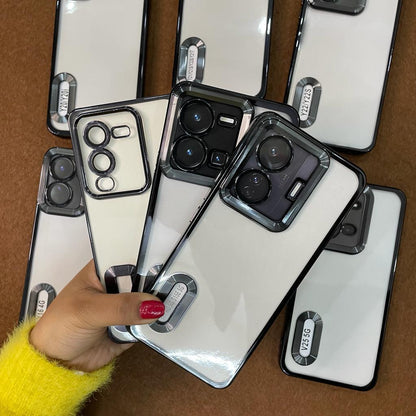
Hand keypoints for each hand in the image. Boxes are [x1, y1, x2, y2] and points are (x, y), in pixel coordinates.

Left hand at [29, 261, 163, 371]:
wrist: (58, 362)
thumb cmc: (59, 326)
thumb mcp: (87, 310)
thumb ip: (120, 306)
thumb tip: (150, 305)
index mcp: (104, 268)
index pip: (131, 256)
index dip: (147, 260)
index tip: (162, 268)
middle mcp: (117, 284)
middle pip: (147, 277)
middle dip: (156, 285)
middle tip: (162, 293)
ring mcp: (126, 304)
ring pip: (151, 300)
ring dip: (157, 306)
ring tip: (159, 310)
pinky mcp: (133, 323)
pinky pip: (151, 321)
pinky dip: (155, 324)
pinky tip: (155, 324)